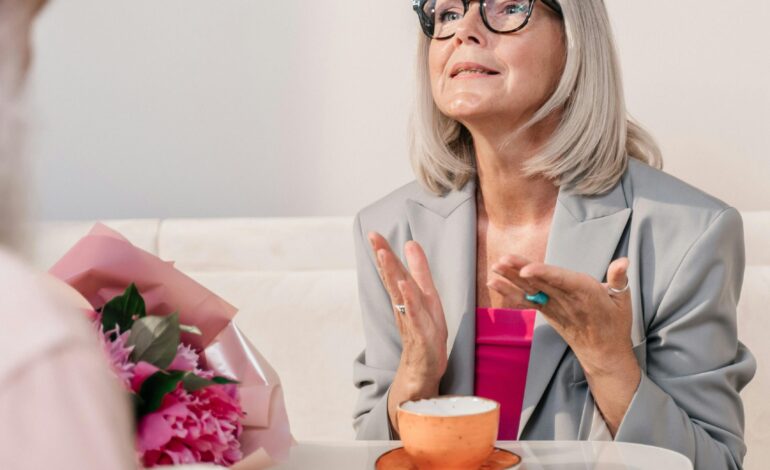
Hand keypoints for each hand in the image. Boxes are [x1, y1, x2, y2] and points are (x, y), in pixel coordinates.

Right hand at [368, 232, 447, 384]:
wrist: (423, 367)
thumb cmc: (424, 330)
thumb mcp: (426, 295)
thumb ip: (419, 270)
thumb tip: (411, 243)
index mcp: (405, 295)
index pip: (392, 271)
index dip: (383, 252)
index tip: (373, 233)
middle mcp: (404, 306)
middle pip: (392, 278)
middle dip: (383, 257)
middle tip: (373, 237)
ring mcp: (411, 319)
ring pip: (399, 293)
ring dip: (392, 273)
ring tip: (384, 254)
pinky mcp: (421, 333)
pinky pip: (414, 314)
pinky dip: (409, 300)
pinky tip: (404, 286)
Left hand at [487, 254, 634, 376]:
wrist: (603, 353)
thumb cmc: (614, 323)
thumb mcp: (623, 300)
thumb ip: (619, 279)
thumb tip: (623, 261)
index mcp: (586, 293)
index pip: (561, 280)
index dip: (543, 274)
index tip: (526, 270)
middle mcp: (566, 300)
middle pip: (541, 282)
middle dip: (520, 271)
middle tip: (502, 260)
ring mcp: (554, 307)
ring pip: (531, 290)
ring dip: (511, 278)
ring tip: (495, 267)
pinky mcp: (547, 312)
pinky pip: (526, 300)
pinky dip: (509, 291)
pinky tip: (494, 282)